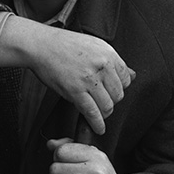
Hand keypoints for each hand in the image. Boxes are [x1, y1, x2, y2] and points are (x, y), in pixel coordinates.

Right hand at [0, 17, 134, 134]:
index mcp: (108, 53)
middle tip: (100, 102)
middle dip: (111, 101)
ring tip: (98, 115)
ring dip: (103, 114)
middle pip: (118, 95)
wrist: (40, 45)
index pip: (126, 79)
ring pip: (107, 106)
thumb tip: (132, 74)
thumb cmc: (63, 44)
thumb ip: (112, 61)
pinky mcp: (75, 91)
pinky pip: (92, 112)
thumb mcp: (93, 45)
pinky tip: (98, 128)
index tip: (111, 92)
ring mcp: (89, 79)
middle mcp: (102, 66)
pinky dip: (97, 124)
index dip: (118, 88)